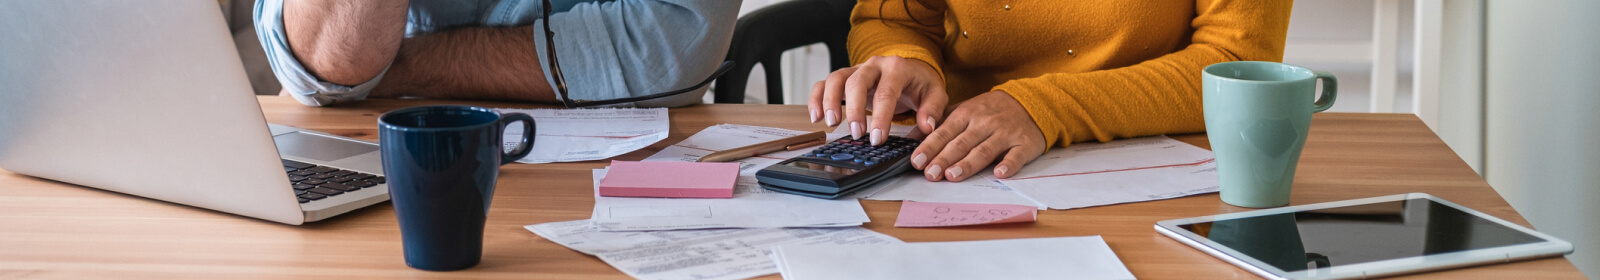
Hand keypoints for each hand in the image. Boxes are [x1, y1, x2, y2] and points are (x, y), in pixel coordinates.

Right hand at [807, 55, 946, 144]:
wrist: (911, 70)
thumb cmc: (920, 83)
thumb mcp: (935, 94)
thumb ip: (933, 109)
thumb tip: (927, 126)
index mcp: (897, 67)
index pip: (886, 91)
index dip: (881, 116)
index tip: (877, 138)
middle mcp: (874, 65)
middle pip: (856, 82)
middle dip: (854, 110)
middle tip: (857, 134)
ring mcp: (857, 69)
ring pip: (836, 78)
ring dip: (830, 101)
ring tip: (831, 124)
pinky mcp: (845, 77)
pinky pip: (824, 83)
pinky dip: (816, 98)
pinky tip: (816, 117)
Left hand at [911, 91, 1046, 181]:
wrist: (1030, 102)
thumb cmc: (990, 110)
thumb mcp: (964, 110)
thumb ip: (939, 123)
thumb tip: (910, 138)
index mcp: (967, 114)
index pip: (944, 132)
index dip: (930, 147)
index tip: (916, 160)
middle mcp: (985, 123)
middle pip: (961, 143)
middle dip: (944, 159)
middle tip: (930, 174)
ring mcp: (1005, 133)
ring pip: (984, 150)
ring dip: (968, 164)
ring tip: (952, 176)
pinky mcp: (1025, 143)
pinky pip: (1016, 155)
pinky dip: (1009, 164)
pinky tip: (999, 173)